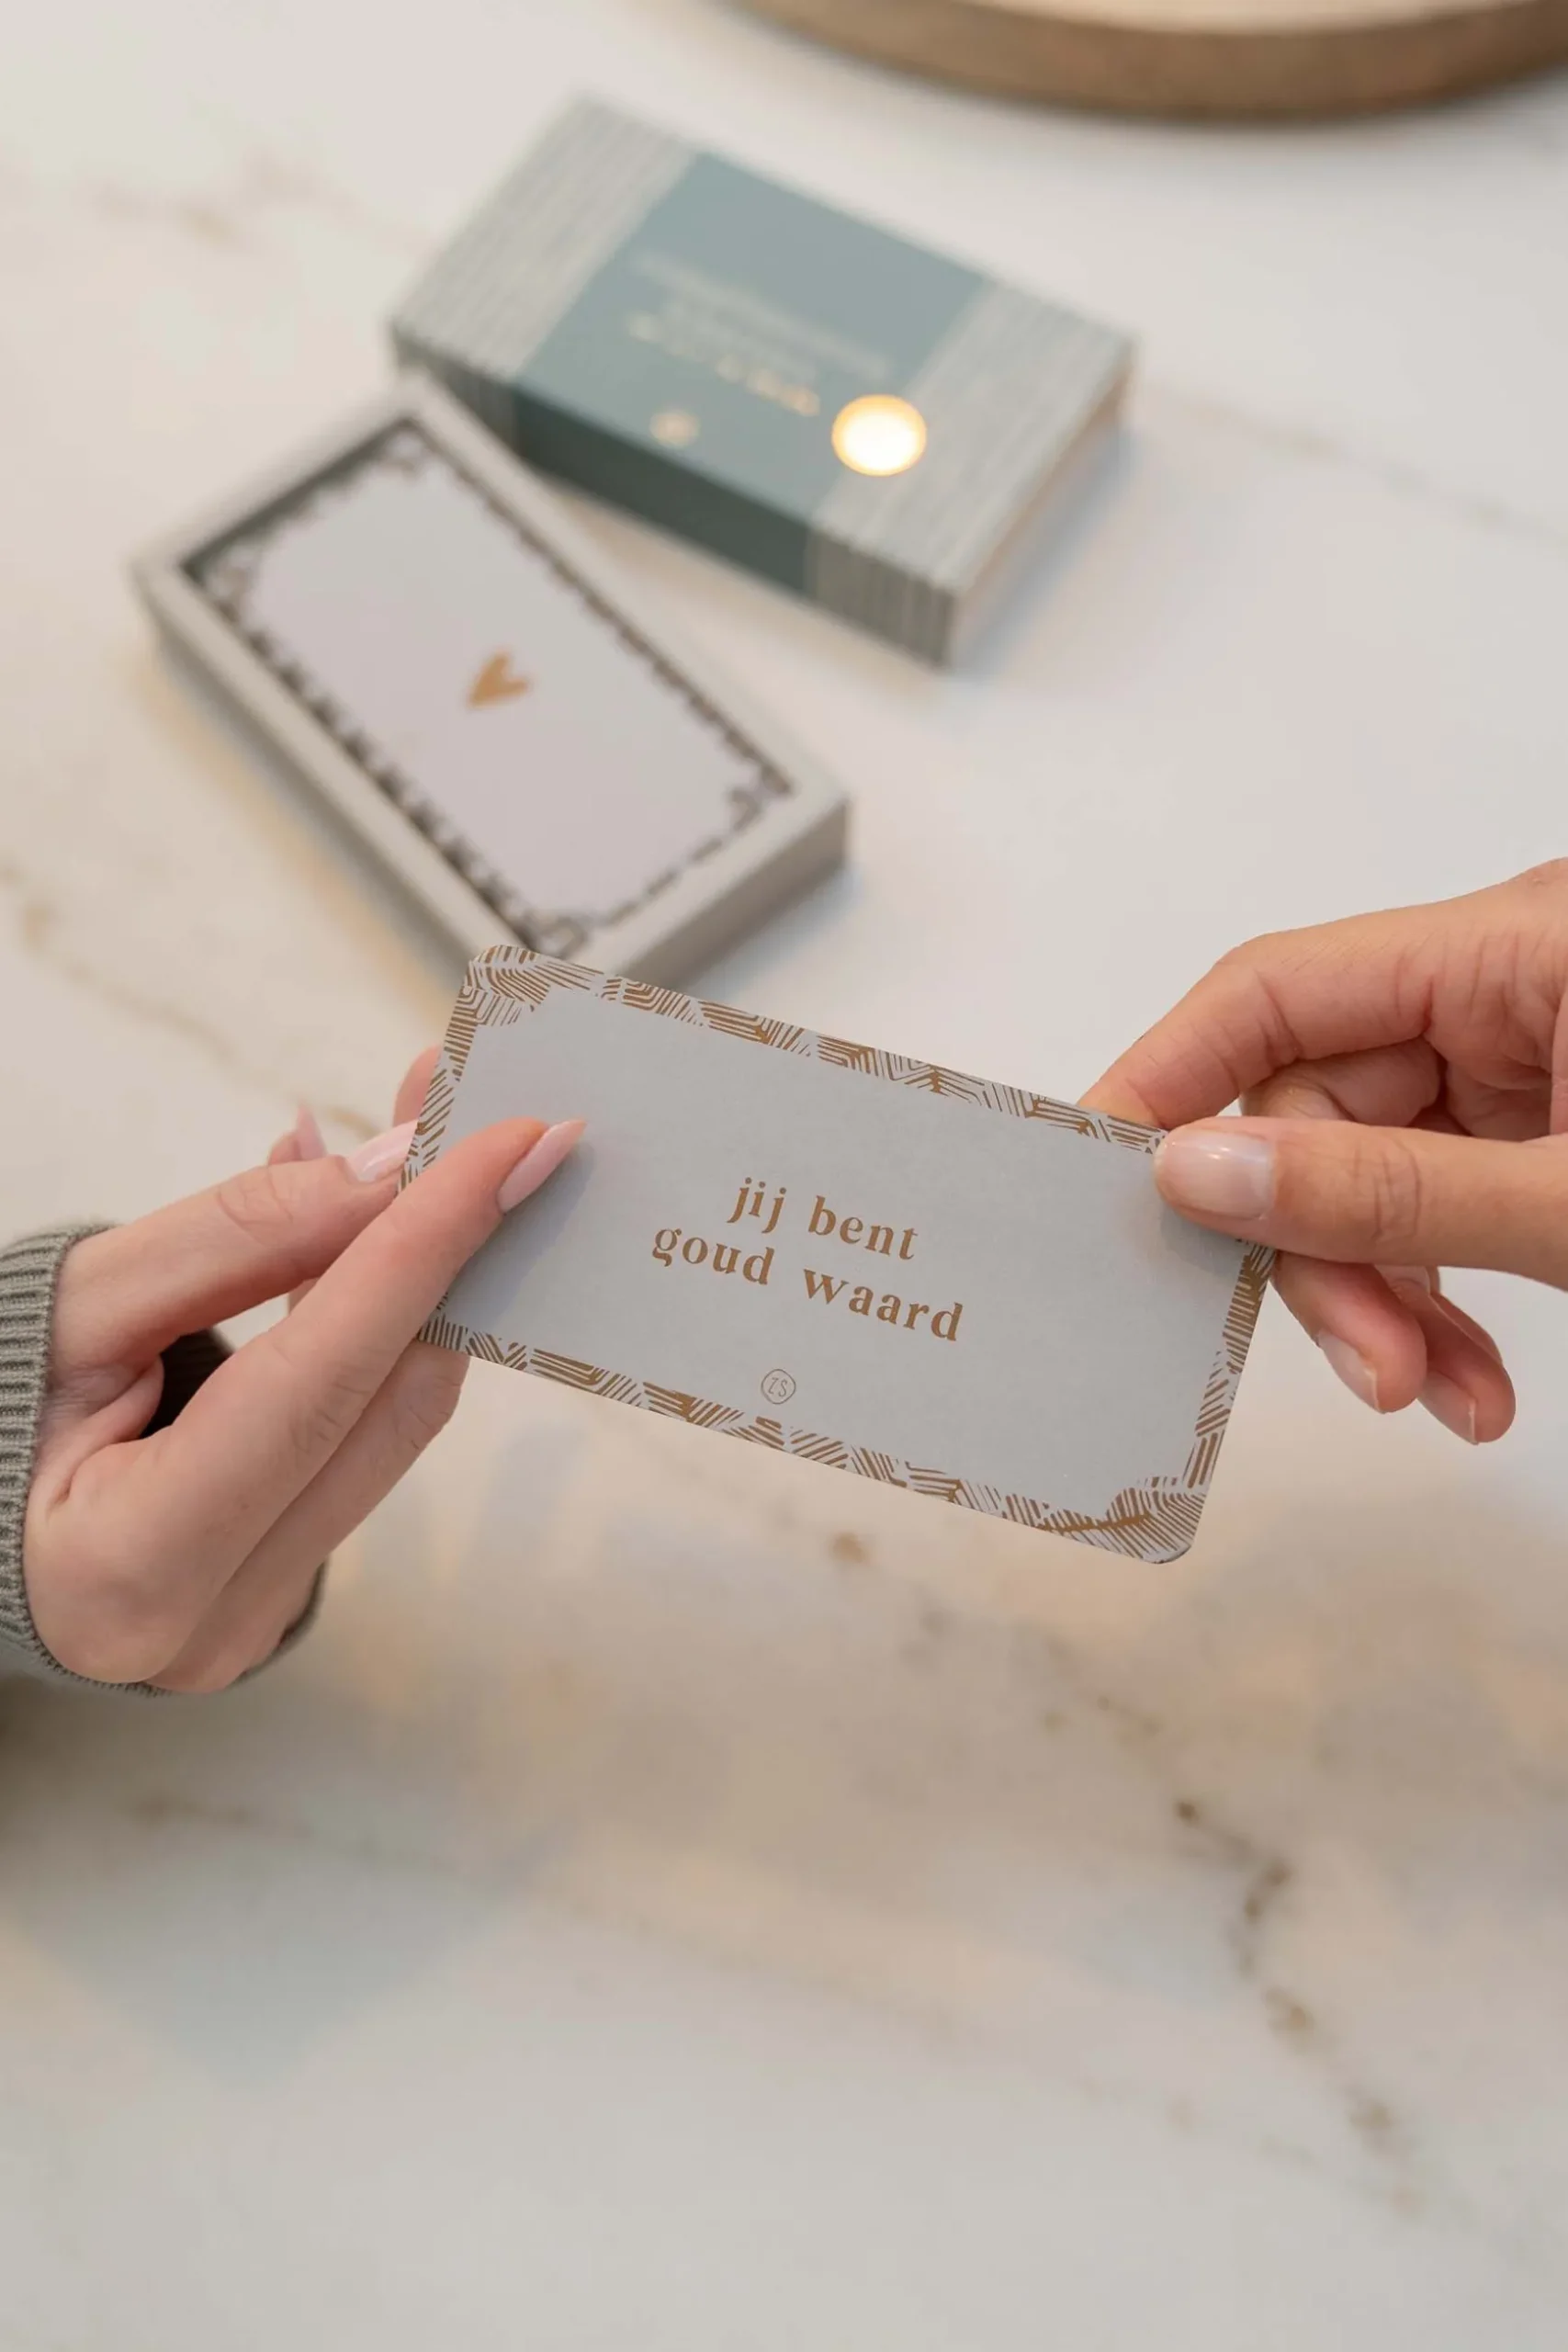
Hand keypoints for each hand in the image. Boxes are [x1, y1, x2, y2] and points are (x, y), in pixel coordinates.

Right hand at [25, 1052, 583, 1689]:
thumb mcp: (76, 1304)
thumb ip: (235, 1239)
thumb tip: (390, 1172)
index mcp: (126, 1565)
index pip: (319, 1383)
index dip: (421, 1250)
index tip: (511, 1146)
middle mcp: (207, 1622)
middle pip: (385, 1408)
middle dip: (448, 1250)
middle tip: (489, 1123)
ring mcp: (250, 1621)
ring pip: (389, 1424)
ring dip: (419, 1281)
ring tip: (430, 1151)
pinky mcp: (278, 1594)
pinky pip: (360, 1442)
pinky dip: (373, 1335)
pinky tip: (364, 1237)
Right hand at [1085, 862, 1567, 1444]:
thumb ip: (1390, 1191)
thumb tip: (1198, 1176)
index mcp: (1514, 944)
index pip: (1279, 990)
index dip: (1171, 1081)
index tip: (1095, 1182)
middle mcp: (1502, 987)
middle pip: (1321, 1111)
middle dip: (1328, 1255)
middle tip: (1372, 1368)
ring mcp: (1527, 1059)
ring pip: (1374, 1176)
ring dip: (1390, 1299)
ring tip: (1441, 1395)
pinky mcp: (1547, 1124)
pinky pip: (1441, 1203)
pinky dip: (1444, 1295)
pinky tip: (1474, 1378)